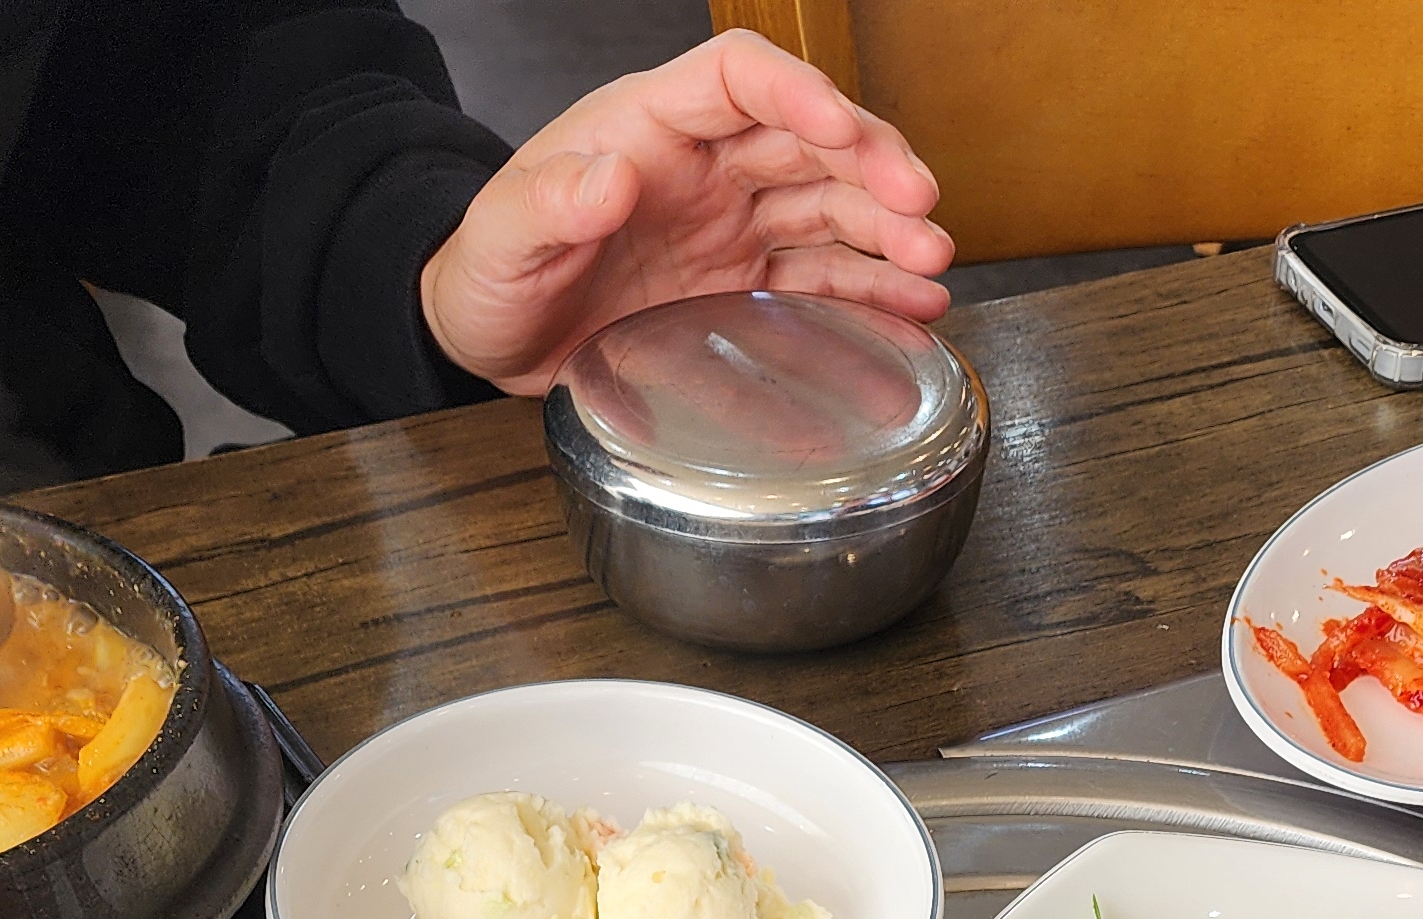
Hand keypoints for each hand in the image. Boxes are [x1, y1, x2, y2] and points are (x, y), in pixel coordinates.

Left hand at [420, 29, 952, 395]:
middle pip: (807, 139)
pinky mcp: (745, 287)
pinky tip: (917, 305)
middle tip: (919, 205)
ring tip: (933, 261)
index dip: (795, 91)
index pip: (736, 77)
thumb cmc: (490, 272)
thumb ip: (549, 203)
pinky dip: (872, 290)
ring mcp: (732, 226)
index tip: (837, 127)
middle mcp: (705, 167)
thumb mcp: (500, 237)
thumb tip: (608, 175)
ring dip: (888, 228)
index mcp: (649, 126)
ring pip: (830, 206)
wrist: (492, 337)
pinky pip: (821, 278)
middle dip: (872, 164)